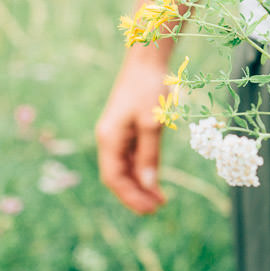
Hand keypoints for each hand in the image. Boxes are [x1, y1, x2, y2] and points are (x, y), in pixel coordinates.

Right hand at [95, 51, 170, 213]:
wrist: (147, 60)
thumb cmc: (149, 88)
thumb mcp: (152, 123)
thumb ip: (150, 155)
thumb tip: (149, 184)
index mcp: (109, 139)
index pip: (114, 177)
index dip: (130, 196)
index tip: (149, 209)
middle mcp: (109, 139)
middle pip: (118, 176)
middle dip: (136, 194)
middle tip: (157, 208)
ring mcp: (117, 134)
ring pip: (125, 168)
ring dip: (140, 184)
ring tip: (160, 199)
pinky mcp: (126, 128)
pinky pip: (131, 156)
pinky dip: (142, 170)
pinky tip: (155, 179)